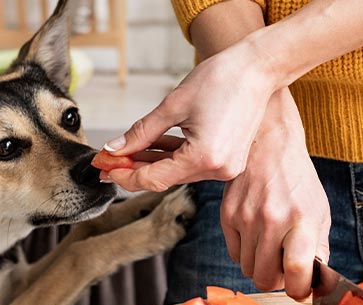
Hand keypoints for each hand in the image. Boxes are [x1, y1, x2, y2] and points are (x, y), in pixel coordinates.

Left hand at [102, 41, 280, 191]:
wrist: (258, 69)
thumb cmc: (222, 79)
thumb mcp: (173, 105)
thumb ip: (141, 132)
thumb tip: (115, 149)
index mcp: (204, 158)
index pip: (154, 179)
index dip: (125, 175)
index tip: (105, 167)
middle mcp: (218, 169)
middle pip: (166, 178)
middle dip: (135, 169)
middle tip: (109, 161)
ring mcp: (226, 167)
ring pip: (178, 172)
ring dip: (153, 162)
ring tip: (127, 152)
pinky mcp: (229, 159)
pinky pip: (193, 164)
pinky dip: (173, 156)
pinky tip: (153, 147)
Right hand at [222, 88, 329, 299]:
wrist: (269, 144)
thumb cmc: (298, 180)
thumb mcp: (319, 210)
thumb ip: (318, 247)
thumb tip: (314, 281)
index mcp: (301, 220)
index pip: (297, 271)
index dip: (299, 290)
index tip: (301, 288)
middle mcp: (272, 220)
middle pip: (266, 279)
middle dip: (277, 281)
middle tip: (284, 268)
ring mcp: (246, 218)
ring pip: (248, 270)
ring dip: (261, 266)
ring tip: (272, 248)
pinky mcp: (227, 215)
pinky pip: (235, 254)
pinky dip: (246, 253)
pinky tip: (257, 235)